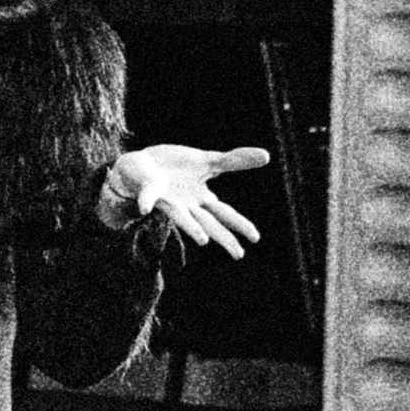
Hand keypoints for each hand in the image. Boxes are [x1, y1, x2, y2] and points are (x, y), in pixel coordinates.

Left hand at [113, 143, 266, 257]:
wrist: (141, 165)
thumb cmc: (175, 167)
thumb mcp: (208, 160)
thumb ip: (235, 160)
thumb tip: (268, 156)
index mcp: (201, 198)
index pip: (224, 214)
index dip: (240, 225)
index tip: (256, 238)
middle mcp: (187, 205)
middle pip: (209, 223)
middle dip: (224, 238)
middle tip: (239, 255)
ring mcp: (168, 200)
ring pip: (181, 216)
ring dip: (191, 227)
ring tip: (203, 241)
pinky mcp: (149, 191)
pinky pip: (148, 196)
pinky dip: (147, 201)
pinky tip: (144, 209)